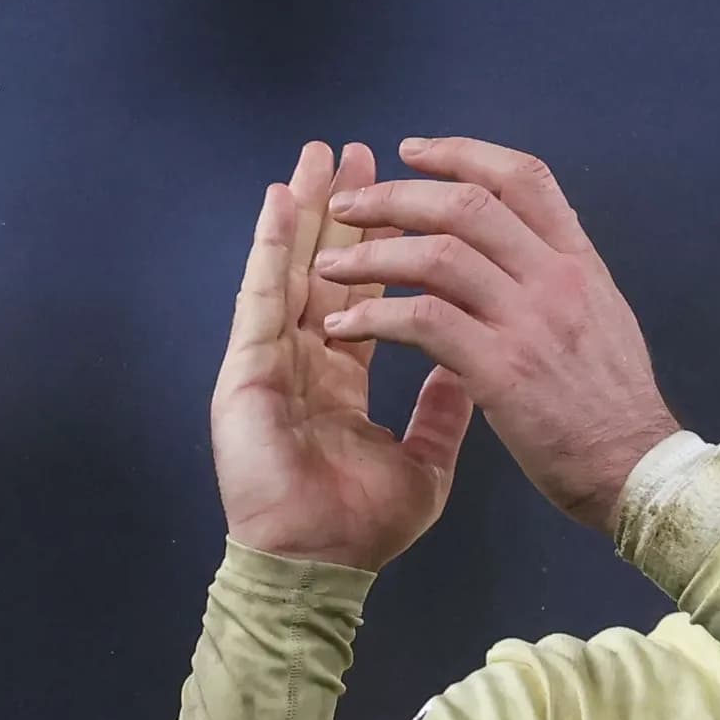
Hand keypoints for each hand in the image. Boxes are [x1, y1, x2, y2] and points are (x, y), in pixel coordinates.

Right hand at [211, 141, 476, 571]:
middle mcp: (307, 358)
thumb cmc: (360, 526)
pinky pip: (259, 298)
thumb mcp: (424, 463)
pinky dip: (268, 250)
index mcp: (345, 376)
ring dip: (304, 211)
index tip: (410, 199)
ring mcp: (274, 361)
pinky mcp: (247, 371)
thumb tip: (472, 366)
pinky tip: (278, 207)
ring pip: (291, 268)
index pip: (374, 294)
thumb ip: (445, 411)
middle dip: (346, 208)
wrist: (320, 567)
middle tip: (359, 151)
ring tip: (316, 158)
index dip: (390, 247)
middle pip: (330, 267)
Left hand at [317, 136, 681, 535]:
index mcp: (580, 263)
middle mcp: (557, 279)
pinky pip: (424, 321)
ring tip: (330, 268)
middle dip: (395, 196)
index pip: (523, 178)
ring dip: (371, 255)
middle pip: (467, 205)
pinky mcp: (503, 369)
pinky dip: (374, 316)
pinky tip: (344, 326)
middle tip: (349, 208)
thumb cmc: (614, 406)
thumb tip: (514, 255)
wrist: (636, 468)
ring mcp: (531, 321)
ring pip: (437, 255)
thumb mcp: (604, 319)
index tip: (413, 151)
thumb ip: (558, 281)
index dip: (462, 154)